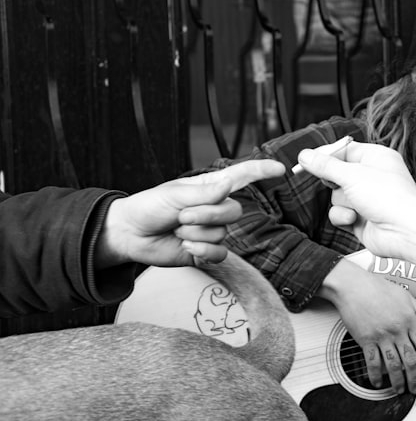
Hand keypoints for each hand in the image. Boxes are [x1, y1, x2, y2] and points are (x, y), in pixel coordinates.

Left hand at [96, 159, 285, 267]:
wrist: (131, 235)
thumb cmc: (149, 207)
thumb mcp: (174, 194)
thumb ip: (205, 192)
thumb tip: (230, 184)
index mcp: (210, 187)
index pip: (242, 176)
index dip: (262, 171)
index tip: (280, 168)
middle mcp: (215, 207)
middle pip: (234, 211)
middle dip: (207, 215)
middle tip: (182, 216)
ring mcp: (212, 229)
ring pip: (223, 233)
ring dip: (196, 232)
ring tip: (178, 229)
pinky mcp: (207, 250)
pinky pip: (219, 252)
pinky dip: (201, 250)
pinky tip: (186, 245)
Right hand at [298, 141, 415, 289]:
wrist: (404, 231)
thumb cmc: (389, 198)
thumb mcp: (351, 175)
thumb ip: (325, 166)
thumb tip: (304, 155)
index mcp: (376, 158)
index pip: (345, 150)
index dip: (326, 154)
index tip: (307, 159)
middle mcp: (372, 177)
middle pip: (337, 174)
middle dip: (334, 182)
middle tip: (336, 184)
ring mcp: (367, 199)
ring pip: (336, 196)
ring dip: (342, 202)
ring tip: (357, 206)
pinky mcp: (361, 218)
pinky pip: (339, 213)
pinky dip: (343, 216)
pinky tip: (354, 219)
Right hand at [322, 260, 415, 394]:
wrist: (354, 286)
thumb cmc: (379, 288)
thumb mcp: (405, 295)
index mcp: (410, 320)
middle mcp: (398, 330)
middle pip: (410, 360)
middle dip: (415, 378)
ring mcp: (382, 336)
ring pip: (393, 365)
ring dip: (397, 381)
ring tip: (400, 390)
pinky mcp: (366, 339)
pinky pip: (372, 362)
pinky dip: (376, 375)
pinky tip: (378, 383)